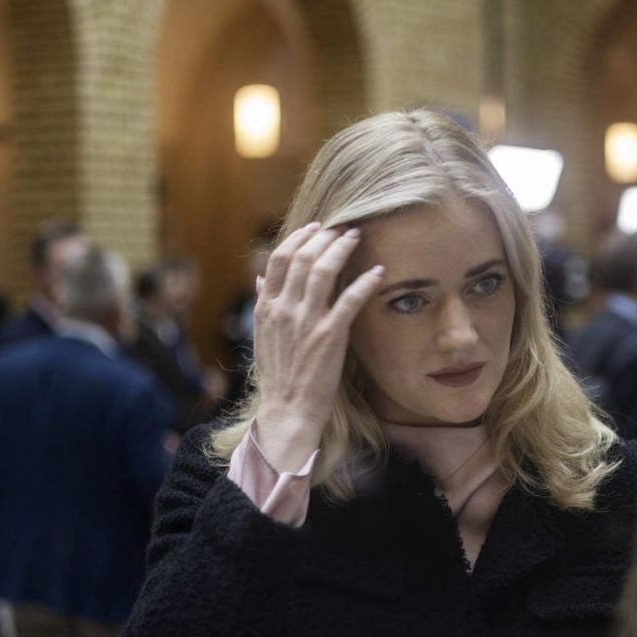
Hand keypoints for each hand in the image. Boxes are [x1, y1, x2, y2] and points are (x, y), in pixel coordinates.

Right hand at [251, 222, 383, 470]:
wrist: (288, 409)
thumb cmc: (279, 374)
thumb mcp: (263, 335)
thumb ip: (263, 303)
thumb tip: (259, 278)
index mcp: (267, 307)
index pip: (279, 258)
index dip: (299, 237)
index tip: (316, 227)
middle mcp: (284, 309)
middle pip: (302, 257)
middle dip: (324, 237)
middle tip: (343, 228)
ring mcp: (306, 321)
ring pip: (323, 271)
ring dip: (341, 249)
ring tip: (356, 237)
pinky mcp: (329, 336)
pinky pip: (349, 300)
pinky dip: (364, 282)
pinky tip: (377, 272)